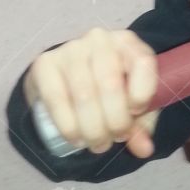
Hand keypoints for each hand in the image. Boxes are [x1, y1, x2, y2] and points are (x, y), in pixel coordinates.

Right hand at [25, 28, 158, 157]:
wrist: (66, 76)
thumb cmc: (110, 89)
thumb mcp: (132, 102)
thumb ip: (142, 124)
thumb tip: (145, 150)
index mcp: (129, 43)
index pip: (143, 62)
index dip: (142, 94)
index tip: (136, 113)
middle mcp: (100, 39)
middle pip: (111, 85)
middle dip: (115, 122)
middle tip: (113, 140)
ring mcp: (70, 49)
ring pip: (84, 95)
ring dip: (93, 129)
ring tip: (98, 144)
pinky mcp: (44, 63)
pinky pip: (56, 99)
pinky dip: (69, 126)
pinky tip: (76, 138)